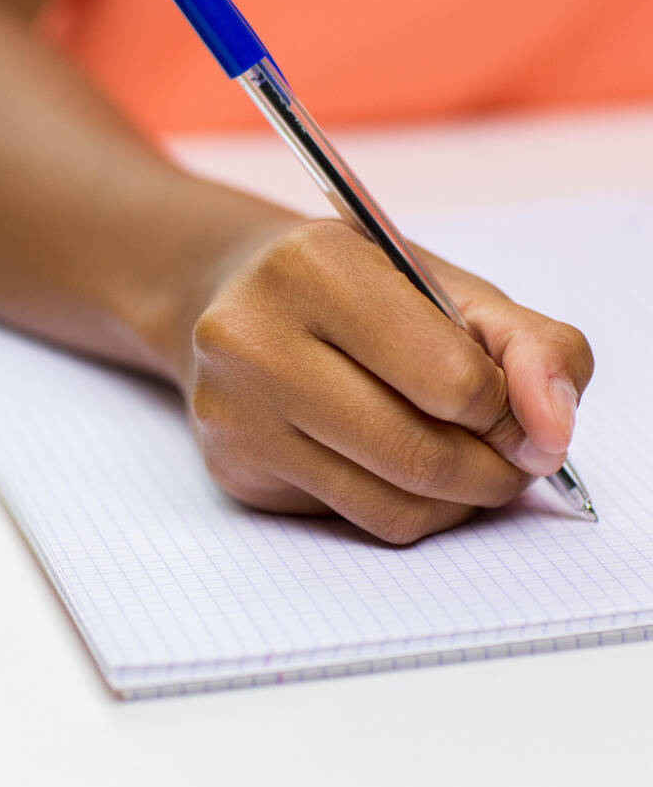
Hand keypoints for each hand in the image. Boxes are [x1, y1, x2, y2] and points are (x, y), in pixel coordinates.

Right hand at [180, 218, 593, 542]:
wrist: (238, 298)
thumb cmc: (353, 290)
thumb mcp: (446, 287)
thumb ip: (530, 345)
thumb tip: (551, 432)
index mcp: (314, 267)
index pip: (450, 379)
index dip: (508, 410)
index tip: (518, 413)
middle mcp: (254, 340)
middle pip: (419, 453)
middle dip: (493, 472)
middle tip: (511, 460)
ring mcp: (234, 410)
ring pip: (391, 503)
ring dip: (458, 502)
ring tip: (468, 469)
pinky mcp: (233, 465)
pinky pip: (355, 519)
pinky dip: (409, 511)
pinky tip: (411, 478)